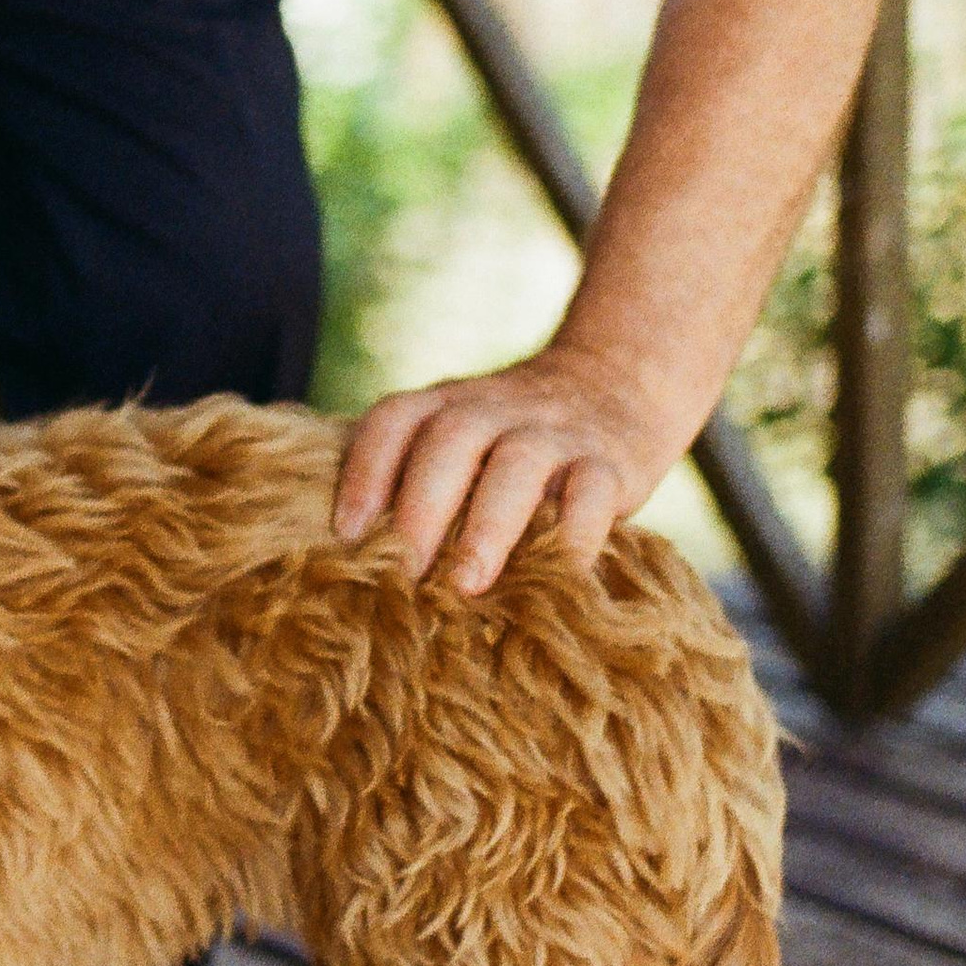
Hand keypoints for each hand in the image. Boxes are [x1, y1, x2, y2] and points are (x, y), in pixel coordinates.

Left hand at [332, 349, 682, 594]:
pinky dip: (574, 535)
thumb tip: (359, 566)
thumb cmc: (511, 439)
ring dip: (487, 525)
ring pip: (518, 463)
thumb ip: (417, 478)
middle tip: (401, 573)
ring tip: (465, 585)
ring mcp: (555, 432)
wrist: (617, 381)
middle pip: (451, 439)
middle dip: (420, 507)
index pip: (395, 420)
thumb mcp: (463, 435)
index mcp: (446, 404)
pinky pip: (592, 492)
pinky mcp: (610, 462)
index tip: (348, 535)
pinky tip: (555, 580)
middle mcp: (495, 408)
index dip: (366, 473)